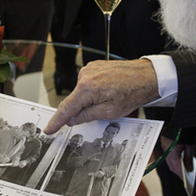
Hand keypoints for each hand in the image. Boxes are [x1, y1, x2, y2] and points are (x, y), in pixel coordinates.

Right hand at [43, 59, 160, 133]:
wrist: (147, 76)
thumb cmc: (133, 92)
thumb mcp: (109, 112)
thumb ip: (87, 116)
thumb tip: (72, 119)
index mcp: (87, 88)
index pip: (66, 108)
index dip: (56, 121)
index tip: (48, 129)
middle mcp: (85, 75)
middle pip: (74, 100)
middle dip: (81, 110)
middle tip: (101, 112)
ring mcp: (89, 69)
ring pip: (82, 93)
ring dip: (90, 100)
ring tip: (110, 99)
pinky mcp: (94, 66)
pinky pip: (88, 84)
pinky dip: (93, 91)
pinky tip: (108, 92)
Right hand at [162, 134, 195, 180]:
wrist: (181, 118)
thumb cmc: (186, 131)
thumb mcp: (190, 146)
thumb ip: (189, 159)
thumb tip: (189, 169)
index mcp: (173, 152)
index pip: (176, 168)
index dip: (181, 175)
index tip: (186, 181)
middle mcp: (166, 151)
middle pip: (171, 166)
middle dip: (178, 172)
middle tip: (185, 177)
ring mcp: (164, 147)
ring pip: (169, 161)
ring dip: (175, 166)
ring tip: (183, 170)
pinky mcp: (164, 143)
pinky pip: (167, 155)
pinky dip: (173, 159)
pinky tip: (179, 161)